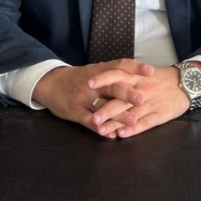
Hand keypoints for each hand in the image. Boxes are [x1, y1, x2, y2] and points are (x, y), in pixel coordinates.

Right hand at [33, 59, 153, 136]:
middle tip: (142, 99)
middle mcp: (93, 83)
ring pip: (102, 105)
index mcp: (100, 71)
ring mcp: (83, 98)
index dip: (135, 67)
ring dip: (118, 114)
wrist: (50, 83)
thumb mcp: (95, 71)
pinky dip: (100, 127)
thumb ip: (114, 74)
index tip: (150, 71)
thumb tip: (138, 75)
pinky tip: (111, 134)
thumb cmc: (78, 78)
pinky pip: (88, 120)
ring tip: (133, 121)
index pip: (119, 65)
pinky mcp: (75, 111)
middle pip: (112, 86)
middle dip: (128, 93)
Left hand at [87, 64, 200, 138]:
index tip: (88, 84)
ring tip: (101, 130)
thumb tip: (104, 82)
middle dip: (105, 108)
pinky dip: (133, 129)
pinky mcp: (160, 114)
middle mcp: (142, 89)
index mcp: (137, 77)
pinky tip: (122, 134)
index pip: (118, 75)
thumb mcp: (143, 74)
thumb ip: (126, 78)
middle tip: (91, 116)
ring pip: (131, 113)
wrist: (187, 82)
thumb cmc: (160, 79)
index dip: (103, 79)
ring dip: (115, 123)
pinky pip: (146, 122)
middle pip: (122, 98)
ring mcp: (151, 103)